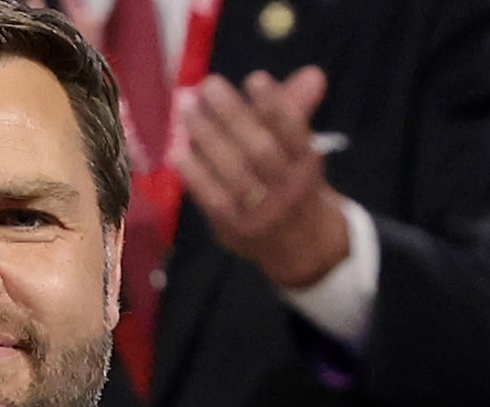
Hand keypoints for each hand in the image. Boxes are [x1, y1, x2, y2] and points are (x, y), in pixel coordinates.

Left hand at [175, 68, 352, 291]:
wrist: (303, 249)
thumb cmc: (295, 188)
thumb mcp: (301, 153)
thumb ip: (296, 113)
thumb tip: (312, 73)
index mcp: (307, 164)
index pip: (293, 131)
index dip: (276, 105)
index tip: (254, 79)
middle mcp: (287, 188)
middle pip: (259, 148)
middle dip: (233, 114)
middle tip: (208, 85)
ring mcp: (261, 210)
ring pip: (234, 171)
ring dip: (208, 137)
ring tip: (187, 109)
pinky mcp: (235, 228)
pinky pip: (213, 198)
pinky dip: (195, 173)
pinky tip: (177, 151)